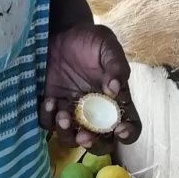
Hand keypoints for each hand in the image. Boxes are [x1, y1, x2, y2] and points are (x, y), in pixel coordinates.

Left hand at [39, 24, 140, 148]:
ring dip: (68, 134)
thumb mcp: (106, 44)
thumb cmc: (89, 40)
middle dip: (94, 144)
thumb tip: (115, 88)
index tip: (120, 130)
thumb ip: (115, 64)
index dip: (129, 133)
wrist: (60, 33)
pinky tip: (50, 101)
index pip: (130, 124)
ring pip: (72, 139)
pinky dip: (48, 118)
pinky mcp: (52, 108)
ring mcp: (73, 113)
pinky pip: (48, 123)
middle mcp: (96, 112)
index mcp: (116, 100)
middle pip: (101, 142)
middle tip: (85, 136)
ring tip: (63, 114)